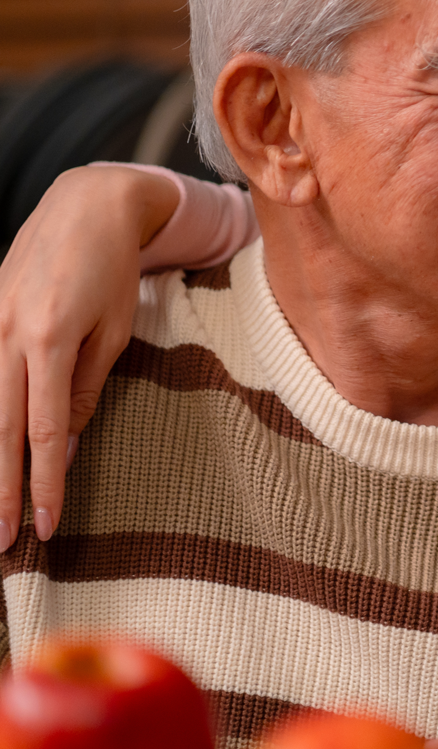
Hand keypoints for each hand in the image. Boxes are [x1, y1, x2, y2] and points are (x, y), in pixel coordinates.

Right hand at [0, 166, 176, 547]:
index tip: (46, 527)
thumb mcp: (115, 329)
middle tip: (3, 542)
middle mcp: (6, 336)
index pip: (44, 431)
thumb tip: (62, 447)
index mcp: (49, 341)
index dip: (43, 484)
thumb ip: (86, 388)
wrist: (84, 205)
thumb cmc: (112, 269)